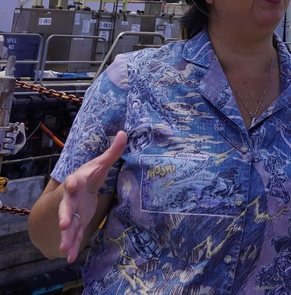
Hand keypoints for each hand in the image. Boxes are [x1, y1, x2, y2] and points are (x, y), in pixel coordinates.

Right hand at [58, 130, 126, 261]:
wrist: (77, 188)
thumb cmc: (90, 174)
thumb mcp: (100, 163)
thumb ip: (113, 151)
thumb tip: (126, 132)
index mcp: (78, 181)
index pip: (74, 180)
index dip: (73, 182)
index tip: (71, 184)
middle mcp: (71, 198)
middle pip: (66, 207)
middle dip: (64, 216)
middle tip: (64, 224)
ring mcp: (72, 212)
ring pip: (68, 226)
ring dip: (66, 237)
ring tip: (64, 248)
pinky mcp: (75, 223)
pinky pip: (73, 237)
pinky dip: (72, 247)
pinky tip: (70, 258)